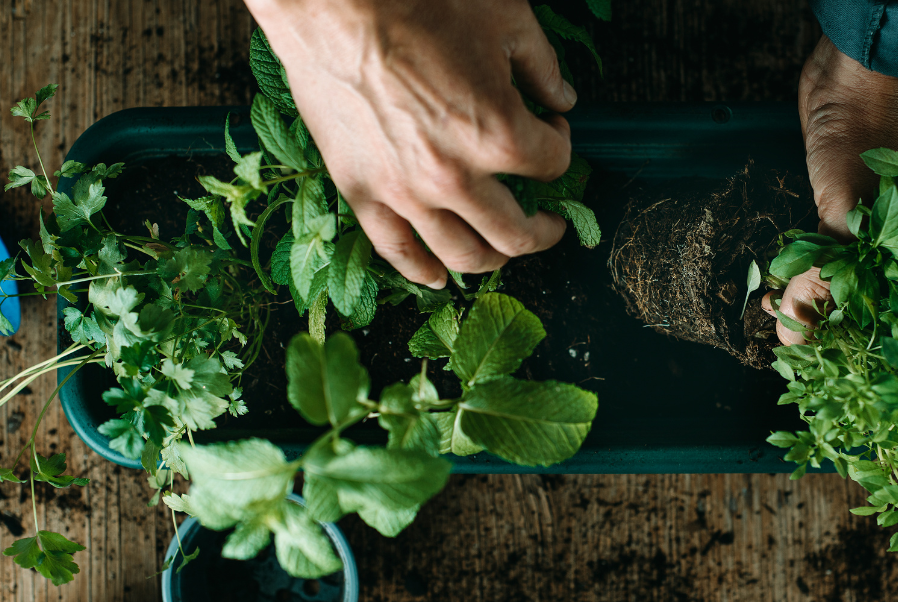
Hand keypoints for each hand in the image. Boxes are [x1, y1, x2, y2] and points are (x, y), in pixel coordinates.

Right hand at [245, 0, 575, 288]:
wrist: (333, 1)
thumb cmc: (419, 1)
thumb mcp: (505, 19)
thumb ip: (543, 66)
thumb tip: (564, 98)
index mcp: (501, 136)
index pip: (553, 165)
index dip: (561, 146)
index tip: (552, 129)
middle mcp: (457, 178)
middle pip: (517, 234)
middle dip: (543, 231)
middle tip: (549, 222)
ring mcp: (406, 193)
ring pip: (462, 256)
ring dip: (493, 259)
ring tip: (502, 249)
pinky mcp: (361, 193)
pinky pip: (396, 252)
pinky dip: (421, 272)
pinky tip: (437, 278)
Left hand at [762, 34, 897, 343]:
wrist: (852, 76)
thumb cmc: (866, 136)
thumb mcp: (845, 210)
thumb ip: (825, 272)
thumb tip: (797, 331)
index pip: (896, 316)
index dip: (864, 347)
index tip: (830, 377)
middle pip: (869, 304)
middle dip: (834, 333)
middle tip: (796, 361)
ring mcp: (873, 229)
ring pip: (844, 282)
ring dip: (814, 306)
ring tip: (782, 334)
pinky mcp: (842, 212)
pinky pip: (825, 257)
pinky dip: (804, 277)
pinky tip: (782, 296)